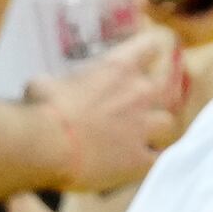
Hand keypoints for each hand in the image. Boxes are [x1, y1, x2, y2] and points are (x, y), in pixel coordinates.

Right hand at [27, 32, 179, 197]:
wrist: (49, 144)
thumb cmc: (42, 107)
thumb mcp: (46, 83)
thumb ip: (57, 83)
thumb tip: (44, 86)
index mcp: (119, 67)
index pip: (151, 46)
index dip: (150, 53)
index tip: (146, 58)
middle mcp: (139, 92)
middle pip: (169, 86)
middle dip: (160, 94)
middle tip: (146, 104)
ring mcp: (143, 126)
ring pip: (169, 123)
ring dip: (158, 129)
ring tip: (145, 137)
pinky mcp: (139, 159)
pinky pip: (158, 159)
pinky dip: (151, 161)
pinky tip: (140, 165)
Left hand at [150, 0, 212, 52]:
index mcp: (201, 30)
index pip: (170, 20)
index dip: (155, 7)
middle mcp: (190, 36)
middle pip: (160, 20)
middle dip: (148, 2)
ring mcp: (186, 33)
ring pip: (160, 18)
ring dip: (151, 2)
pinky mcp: (185, 27)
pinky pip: (165, 15)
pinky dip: (158, 3)